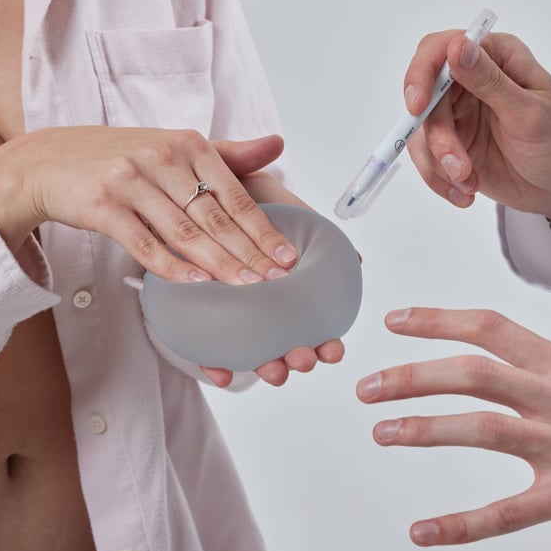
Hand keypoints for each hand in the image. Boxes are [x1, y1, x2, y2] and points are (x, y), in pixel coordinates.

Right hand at [0, 127, 297, 283]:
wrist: (52, 161)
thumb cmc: (123, 158)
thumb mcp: (176, 147)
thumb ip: (228, 153)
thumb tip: (277, 145)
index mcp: (188, 143)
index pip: (234, 195)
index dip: (263, 229)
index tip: (287, 257)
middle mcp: (161, 157)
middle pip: (214, 216)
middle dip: (249, 253)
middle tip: (274, 280)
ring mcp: (130, 180)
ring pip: (183, 231)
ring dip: (218, 263)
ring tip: (245, 286)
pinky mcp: (102, 205)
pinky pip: (143, 243)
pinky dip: (171, 265)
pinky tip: (196, 282)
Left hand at [200, 170, 344, 386]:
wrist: (200, 176)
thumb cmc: (247, 193)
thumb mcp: (285, 207)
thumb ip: (317, 232)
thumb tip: (356, 261)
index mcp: (288, 285)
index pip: (312, 322)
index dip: (325, 341)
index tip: (333, 350)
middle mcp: (263, 303)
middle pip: (284, 341)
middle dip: (298, 358)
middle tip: (302, 359)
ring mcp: (230, 310)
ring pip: (251, 348)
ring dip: (266, 365)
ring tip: (274, 370)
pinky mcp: (194, 312)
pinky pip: (204, 345)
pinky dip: (214, 363)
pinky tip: (222, 374)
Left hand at [357, 307, 550, 545]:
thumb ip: (537, 367)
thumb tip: (486, 355)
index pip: (488, 328)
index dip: (437, 321)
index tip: (395, 322)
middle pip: (472, 372)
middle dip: (412, 377)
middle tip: (369, 386)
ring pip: (481, 427)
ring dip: (424, 429)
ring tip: (383, 433)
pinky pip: (507, 511)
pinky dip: (461, 523)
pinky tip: (426, 530)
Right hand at [403, 31, 550, 227]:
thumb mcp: (529, 113)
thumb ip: (491, 81)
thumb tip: (457, 47)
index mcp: (494, 57)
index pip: (440, 49)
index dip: (421, 74)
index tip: (418, 107)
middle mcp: (470, 80)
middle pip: (425, 97)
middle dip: (438, 137)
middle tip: (458, 167)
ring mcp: (457, 113)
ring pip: (422, 132)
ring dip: (440, 165)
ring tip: (470, 184)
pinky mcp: (450, 143)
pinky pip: (427, 159)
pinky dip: (440, 181)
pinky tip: (466, 192)